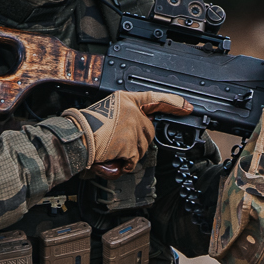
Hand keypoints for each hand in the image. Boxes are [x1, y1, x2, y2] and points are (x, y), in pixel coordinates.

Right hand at [64, 90, 193, 172]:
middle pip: (148, 132)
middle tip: (116, 142)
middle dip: (137, 141)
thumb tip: (133, 132)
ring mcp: (134, 128)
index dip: (174, 104)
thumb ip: (123, 116)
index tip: (188, 108)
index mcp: (126, 100)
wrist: (75, 138)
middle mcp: (133, 112)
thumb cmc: (84, 128)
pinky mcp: (131, 145)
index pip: (156, 99)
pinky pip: (134, 160)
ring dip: (129, 153)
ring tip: (110, 149)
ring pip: (142, 147)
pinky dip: (124, 164)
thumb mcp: (106, 110)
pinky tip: (112, 159)